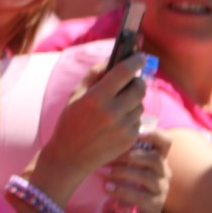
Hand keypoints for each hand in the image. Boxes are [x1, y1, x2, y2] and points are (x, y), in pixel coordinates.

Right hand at [32, 56, 147, 194]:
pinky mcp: (130, 138)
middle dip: (137, 82)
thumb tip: (112, 59)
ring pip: (140, 104)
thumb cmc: (71, 122)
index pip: (124, 72)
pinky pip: (138, 120)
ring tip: (118, 106)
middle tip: (131, 81)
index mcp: (96, 98)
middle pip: (139, 87)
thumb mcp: (76, 95)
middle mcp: (112, 112)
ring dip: (133, 101)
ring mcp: (123, 127)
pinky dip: (131, 117)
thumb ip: (94, 74)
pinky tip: (116, 122)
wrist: (70, 156)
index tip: (140, 55)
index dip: (134, 60)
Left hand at [101, 129, 171, 212]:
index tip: (136, 131)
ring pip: (147, 177)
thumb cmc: (130, 182)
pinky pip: (141, 196)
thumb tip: (104, 136)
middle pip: (155, 158)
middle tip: (108, 157)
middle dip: (129, 155)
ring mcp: (161, 189)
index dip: (154, 134)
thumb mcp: (129, 166)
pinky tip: (108, 188)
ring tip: (103, 172)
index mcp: (159, 159)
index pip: (165, 142)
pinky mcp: (155, 205)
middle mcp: (164, 172)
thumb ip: (124, 152)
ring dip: (122, 172)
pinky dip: (122, 190)